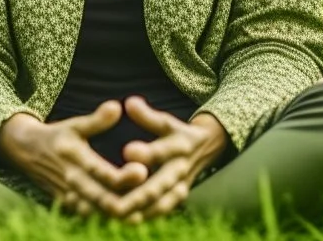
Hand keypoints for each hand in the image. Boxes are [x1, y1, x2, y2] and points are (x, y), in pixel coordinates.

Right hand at [0, 101, 149, 217]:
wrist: (25, 153)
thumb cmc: (57, 136)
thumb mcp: (75, 125)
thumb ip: (97, 120)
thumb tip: (117, 107)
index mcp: (76, 161)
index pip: (104, 176)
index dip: (125, 177)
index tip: (144, 170)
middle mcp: (74, 184)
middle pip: (107, 202)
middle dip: (132, 201)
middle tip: (155, 194)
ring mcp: (72, 200)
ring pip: (103, 215)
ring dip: (126, 212)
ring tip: (151, 205)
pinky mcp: (72, 208)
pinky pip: (96, 218)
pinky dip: (115, 217)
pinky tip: (136, 211)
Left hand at [106, 96, 228, 223]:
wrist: (208, 147)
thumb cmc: (178, 133)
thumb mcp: (166, 122)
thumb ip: (147, 116)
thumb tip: (129, 102)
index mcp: (179, 146)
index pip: (161, 151)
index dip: (146, 153)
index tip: (127, 151)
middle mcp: (181, 169)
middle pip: (159, 185)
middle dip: (137, 194)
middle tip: (114, 201)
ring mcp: (180, 187)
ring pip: (158, 204)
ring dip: (137, 210)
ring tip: (114, 214)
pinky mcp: (177, 199)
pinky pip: (159, 211)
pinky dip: (143, 217)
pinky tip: (123, 220)